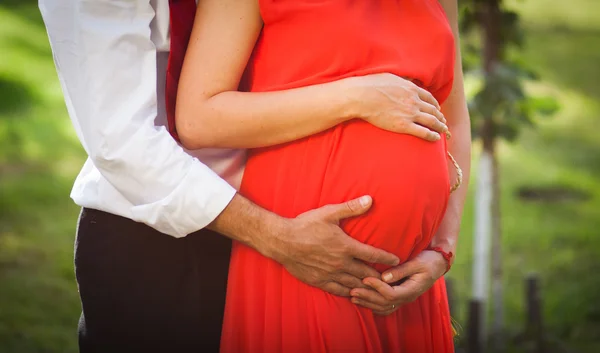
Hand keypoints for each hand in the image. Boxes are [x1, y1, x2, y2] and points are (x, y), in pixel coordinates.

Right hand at [267, 195, 399, 296]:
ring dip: (367, 287)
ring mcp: (330, 274)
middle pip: (367, 274)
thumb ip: (351, 208)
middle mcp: (341, 263)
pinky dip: (350, 293)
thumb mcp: (329, 213)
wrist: (282, 241)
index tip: (397, 260)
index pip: (372, 254)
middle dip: (380, 276)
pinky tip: (355, 294)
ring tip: (377, 289)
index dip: (387, 258)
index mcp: (346, 246)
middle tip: (391, 279)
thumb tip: (370, 199)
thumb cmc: (305, 225)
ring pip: (355, 284)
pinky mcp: (320, 281)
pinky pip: (339, 291)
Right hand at [345, 73, 447, 141]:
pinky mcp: (403, 125)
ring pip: (432, 121)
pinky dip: (432, 135)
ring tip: (444, 131)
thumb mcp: (390, 77)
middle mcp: (414, 101)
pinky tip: (436, 138)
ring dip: (440, 126)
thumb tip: (405, 79)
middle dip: (440, 116)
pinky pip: (423, 132)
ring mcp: (410, 113)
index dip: (435, 104)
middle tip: (443, 121)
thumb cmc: (371, 85)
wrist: (362, 96)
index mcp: (411, 89)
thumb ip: (401, 80)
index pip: (429, 97)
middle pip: (433, 110)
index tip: (437, 109)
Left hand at [349, 250, 446, 314]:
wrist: (437, 264)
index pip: (392, 294)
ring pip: (383, 307)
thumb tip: (384, 277)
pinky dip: (372, 305)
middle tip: (352, 291)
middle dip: (367, 297)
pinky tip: (362, 301)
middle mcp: (407, 297)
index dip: (377, 288)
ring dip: (367, 303)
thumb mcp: (417, 262)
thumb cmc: (428, 260)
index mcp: (412, 289)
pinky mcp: (399, 297)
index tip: (366, 278)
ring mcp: (403, 299)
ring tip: (352, 297)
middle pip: (385, 303)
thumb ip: (401, 270)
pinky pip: (385, 307)